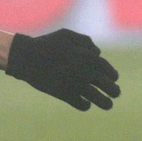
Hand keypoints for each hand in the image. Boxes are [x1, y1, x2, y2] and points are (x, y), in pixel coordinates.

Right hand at [5, 29, 120, 111]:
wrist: (26, 57)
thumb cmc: (47, 44)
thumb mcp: (67, 35)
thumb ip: (86, 42)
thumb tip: (98, 53)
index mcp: (88, 57)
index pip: (109, 71)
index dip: (113, 76)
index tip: (113, 79)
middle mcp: (85, 72)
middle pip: (108, 86)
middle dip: (114, 91)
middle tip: (115, 93)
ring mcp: (75, 84)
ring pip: (98, 98)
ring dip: (106, 103)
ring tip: (108, 105)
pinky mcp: (64, 94)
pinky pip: (81, 104)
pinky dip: (85, 105)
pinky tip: (85, 103)